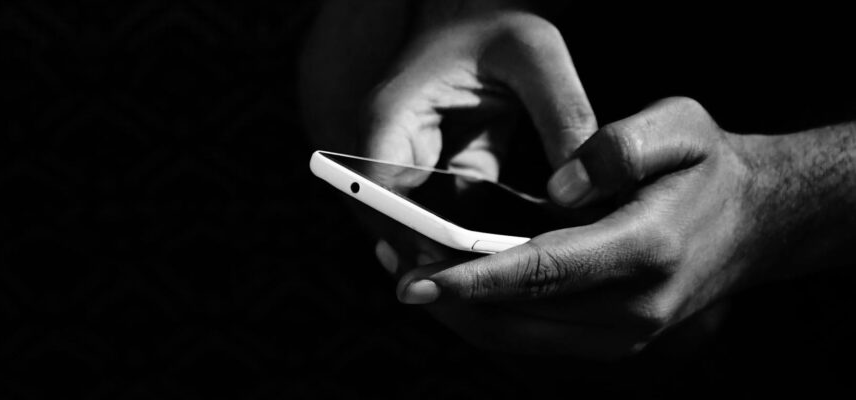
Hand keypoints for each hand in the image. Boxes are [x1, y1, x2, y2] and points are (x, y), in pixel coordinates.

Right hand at [303, 4, 596, 265]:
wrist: (480, 16)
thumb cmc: (497, 24)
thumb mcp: (534, 54)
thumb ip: (561, 114)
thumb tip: (583, 189)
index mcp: (390, 118)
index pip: (381, 193)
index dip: (412, 235)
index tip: (456, 269)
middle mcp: (391, 151)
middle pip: (398, 226)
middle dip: (439, 260)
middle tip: (493, 295)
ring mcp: (415, 169)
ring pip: (424, 233)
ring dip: (460, 258)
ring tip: (511, 288)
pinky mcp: (445, 179)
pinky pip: (454, 225)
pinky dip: (481, 245)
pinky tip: (523, 262)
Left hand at [388, 97, 761, 358]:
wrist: (754, 222)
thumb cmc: (709, 169)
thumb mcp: (681, 126)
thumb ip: (620, 147)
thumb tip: (559, 190)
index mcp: (646, 251)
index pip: (542, 272)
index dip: (474, 278)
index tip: (416, 279)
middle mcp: (633, 309)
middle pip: (517, 316)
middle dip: (447, 296)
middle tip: (392, 261)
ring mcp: (625, 336)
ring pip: (518, 337)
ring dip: (460, 310)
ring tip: (410, 270)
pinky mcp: (612, 343)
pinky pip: (533, 338)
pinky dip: (489, 315)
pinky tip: (456, 284)